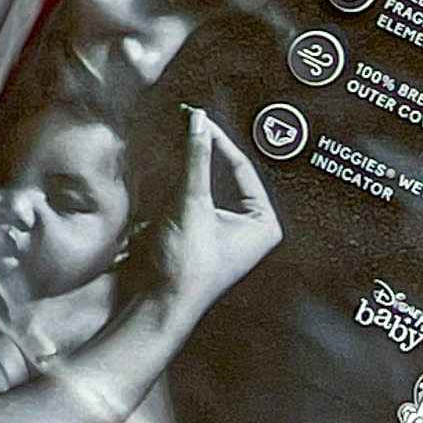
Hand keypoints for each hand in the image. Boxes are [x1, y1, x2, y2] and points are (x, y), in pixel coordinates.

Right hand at [162, 109, 282, 306]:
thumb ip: (195, 158)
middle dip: (203, 153)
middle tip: (186, 122)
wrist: (158, 304)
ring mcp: (223, 233)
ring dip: (190, 168)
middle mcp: (249, 229)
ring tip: (176, 144)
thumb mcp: (192, 203)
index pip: (242, 168)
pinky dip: (180, 186)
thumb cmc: (187, 266)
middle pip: (225, 175)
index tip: (194, 118)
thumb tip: (197, 120)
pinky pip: (193, 201)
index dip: (216, 141)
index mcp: (264, 224)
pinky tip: (166, 177)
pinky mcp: (199, 236)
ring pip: (207, 186)